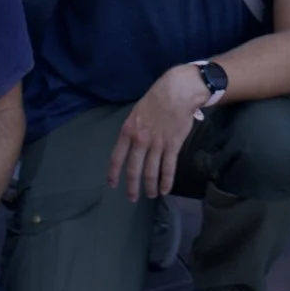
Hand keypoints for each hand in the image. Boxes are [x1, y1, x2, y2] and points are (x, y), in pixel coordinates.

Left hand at [106, 65, 207, 199]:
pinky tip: (164, 190)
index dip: (114, 173)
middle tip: (132, 198)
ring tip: (150, 195)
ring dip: (150, 187)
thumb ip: (133, 129)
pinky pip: (168, 168)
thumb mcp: (137, 112)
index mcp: (128, 131)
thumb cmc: (156, 98)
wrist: (176, 92)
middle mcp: (140, 141)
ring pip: (151, 172)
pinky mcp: (172, 146)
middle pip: (134, 169)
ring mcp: (157, 145)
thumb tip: (132, 143)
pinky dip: (166, 181)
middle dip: (132, 186)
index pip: (117, 157)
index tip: (112, 184)